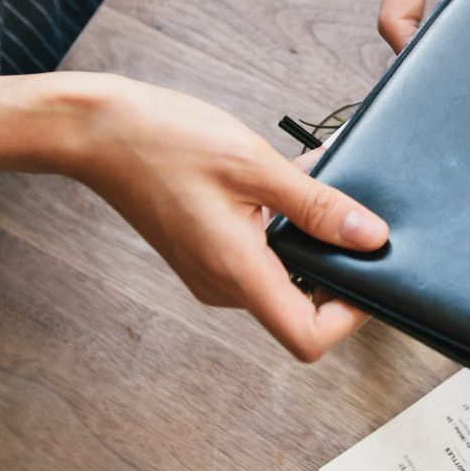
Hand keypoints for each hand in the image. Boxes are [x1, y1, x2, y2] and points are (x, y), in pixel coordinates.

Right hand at [0, 73, 386, 358]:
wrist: (99, 133)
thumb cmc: (165, 142)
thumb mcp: (255, 165)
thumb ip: (317, 205)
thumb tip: (370, 237)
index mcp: (236, 271)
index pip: (307, 338)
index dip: (348, 316)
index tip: (366, 272)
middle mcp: (221, 286)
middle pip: (298, 308)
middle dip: (332, 265)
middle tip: (347, 213)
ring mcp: (209, 273)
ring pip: (280, 278)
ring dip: (306, 239)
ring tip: (310, 184)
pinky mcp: (203, 255)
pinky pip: (257, 257)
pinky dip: (281, 228)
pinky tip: (281, 182)